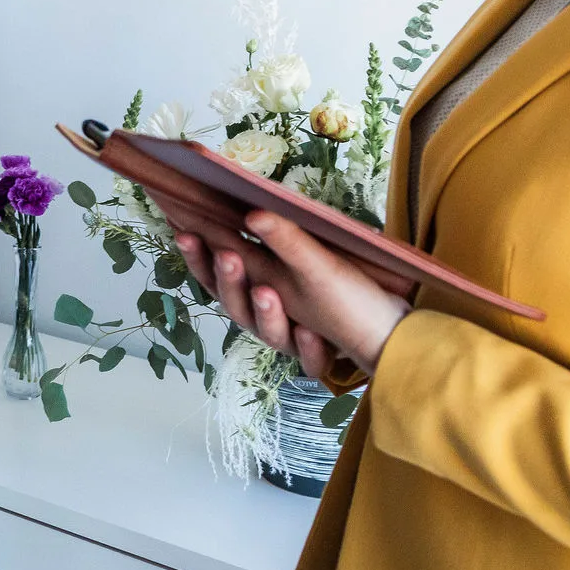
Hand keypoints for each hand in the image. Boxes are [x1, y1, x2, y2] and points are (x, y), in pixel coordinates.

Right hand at [170, 209, 409, 373]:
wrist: (385, 327)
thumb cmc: (342, 286)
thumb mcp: (313, 256)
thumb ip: (280, 237)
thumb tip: (251, 210)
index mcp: (259, 284)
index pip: (217, 271)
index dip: (198, 253)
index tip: (184, 229)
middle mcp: (269, 314)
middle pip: (234, 304)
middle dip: (229, 280)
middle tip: (228, 255)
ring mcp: (293, 337)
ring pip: (269, 334)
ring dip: (266, 314)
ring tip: (268, 292)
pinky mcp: (321, 357)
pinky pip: (310, 360)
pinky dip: (311, 349)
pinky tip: (315, 335)